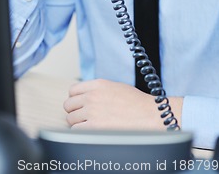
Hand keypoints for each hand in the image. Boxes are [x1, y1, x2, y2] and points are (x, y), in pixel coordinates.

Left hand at [64, 79, 182, 130]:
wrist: (149, 115)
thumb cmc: (136, 103)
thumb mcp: (115, 87)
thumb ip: (98, 90)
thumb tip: (85, 97)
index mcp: (98, 84)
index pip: (72, 91)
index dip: (75, 99)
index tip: (79, 105)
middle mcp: (92, 96)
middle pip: (68, 105)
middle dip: (74, 112)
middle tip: (83, 117)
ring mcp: (92, 112)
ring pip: (70, 119)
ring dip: (78, 124)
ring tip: (90, 126)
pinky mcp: (94, 127)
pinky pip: (76, 131)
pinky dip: (82, 133)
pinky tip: (92, 133)